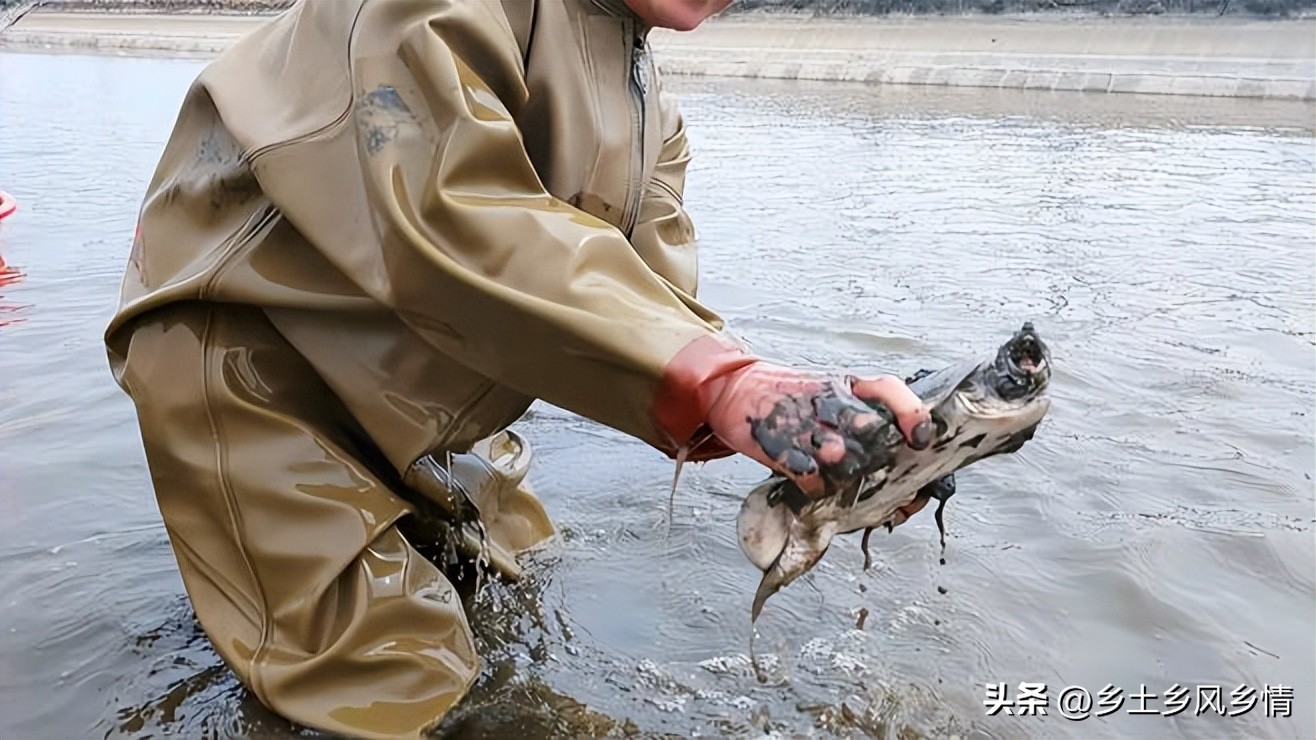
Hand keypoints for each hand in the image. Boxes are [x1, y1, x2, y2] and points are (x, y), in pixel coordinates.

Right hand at [702, 362, 931, 495]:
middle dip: (877, 453)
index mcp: (845, 384)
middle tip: (873, 466)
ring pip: (842, 456)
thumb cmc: (789, 395)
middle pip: (870, 429)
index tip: (921, 439)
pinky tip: (813, 483)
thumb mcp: (828, 389)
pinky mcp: (777, 445)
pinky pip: (809, 476)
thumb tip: (902, 442)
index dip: (910, 413)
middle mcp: (827, 400)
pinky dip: (816, 486)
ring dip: (846, 471)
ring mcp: (802, 423)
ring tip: (839, 473)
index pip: (889, 389)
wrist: (733, 389)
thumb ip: (861, 409)